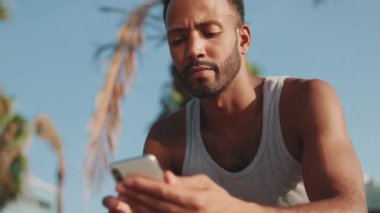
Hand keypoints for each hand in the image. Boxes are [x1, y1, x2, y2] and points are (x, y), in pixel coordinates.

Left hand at [104, 171, 250, 212]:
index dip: (143, 185)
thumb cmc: (217, 199)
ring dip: (135, 208)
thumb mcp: (205, 183)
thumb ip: (184, 181)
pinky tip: (134, 211)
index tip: (126, 180)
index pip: (163, 191)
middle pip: (155, 205)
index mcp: (196, 200)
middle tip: (118, 188)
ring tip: (121, 199)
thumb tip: (165, 176)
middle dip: (134, 196)